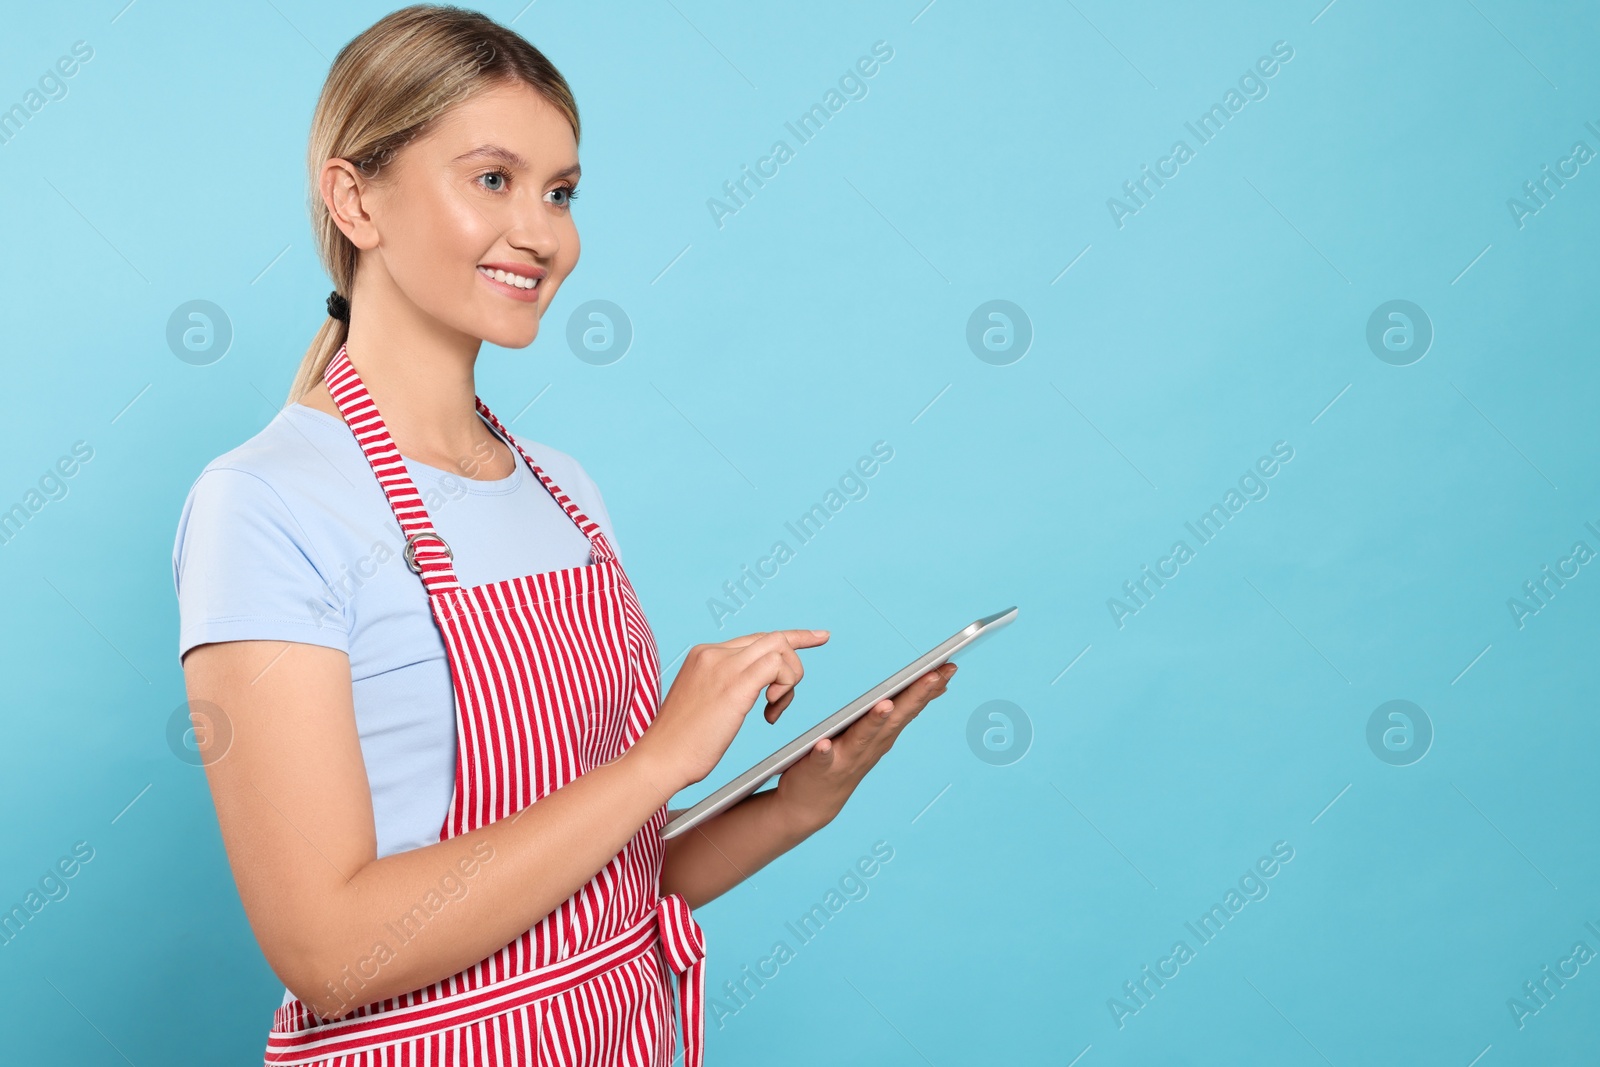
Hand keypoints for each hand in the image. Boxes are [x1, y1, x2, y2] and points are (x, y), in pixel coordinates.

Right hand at [635, 629, 830, 791]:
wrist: (661, 759)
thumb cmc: (681, 743)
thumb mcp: (703, 703)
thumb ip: (725, 685)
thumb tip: (755, 687)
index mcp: (703, 655)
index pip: (755, 639)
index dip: (789, 639)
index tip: (818, 636)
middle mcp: (713, 652)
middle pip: (772, 639)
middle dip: (795, 661)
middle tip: (785, 697)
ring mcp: (723, 665)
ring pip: (779, 648)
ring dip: (789, 679)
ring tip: (773, 710)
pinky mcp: (734, 684)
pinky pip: (778, 666)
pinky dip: (785, 685)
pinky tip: (771, 710)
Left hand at [771, 661, 957, 833]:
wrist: (814, 803)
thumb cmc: (846, 759)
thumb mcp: (877, 732)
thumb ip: (901, 709)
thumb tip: (934, 683)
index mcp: (883, 734)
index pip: (910, 707)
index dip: (928, 687)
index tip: (949, 666)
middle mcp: (870, 746)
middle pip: (895, 718)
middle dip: (915, 696)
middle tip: (933, 674)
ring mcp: (847, 759)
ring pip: (864, 737)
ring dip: (876, 722)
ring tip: (886, 704)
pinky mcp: (820, 769)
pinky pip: (823, 760)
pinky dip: (825, 752)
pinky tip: (824, 744)